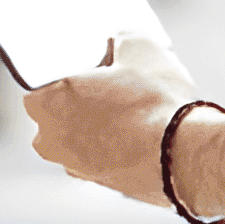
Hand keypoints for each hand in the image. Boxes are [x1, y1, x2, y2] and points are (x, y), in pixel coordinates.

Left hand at [24, 33, 200, 209]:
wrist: (183, 153)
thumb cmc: (154, 100)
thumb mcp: (141, 49)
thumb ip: (120, 38)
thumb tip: (117, 39)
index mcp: (45, 104)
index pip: (41, 83)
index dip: (68, 74)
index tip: (91, 68)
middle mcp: (49, 141)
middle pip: (60, 112)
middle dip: (82, 101)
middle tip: (116, 86)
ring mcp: (75, 167)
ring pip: (82, 138)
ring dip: (102, 126)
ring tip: (138, 111)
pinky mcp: (103, 184)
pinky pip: (104, 158)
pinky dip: (119, 147)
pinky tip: (146, 134)